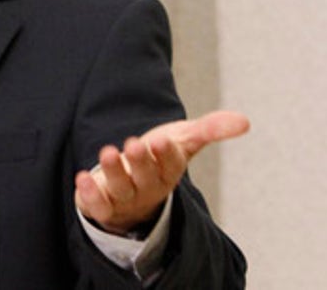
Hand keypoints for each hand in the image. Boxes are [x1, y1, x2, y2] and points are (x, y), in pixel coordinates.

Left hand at [74, 110, 249, 234]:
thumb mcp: (183, 140)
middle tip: (134, 144)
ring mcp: (125, 198)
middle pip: (145, 177)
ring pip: (121, 189)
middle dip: (140, 162)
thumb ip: (211, 129)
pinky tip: (81, 178)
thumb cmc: (158, 158)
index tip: (162, 140)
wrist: (131, 184)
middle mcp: (148, 187)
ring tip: (107, 152)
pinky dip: (90, 195)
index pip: (170, 163)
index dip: (166, 153)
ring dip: (113, 172)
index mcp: (169, 171)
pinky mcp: (102, 205)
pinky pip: (97, 206)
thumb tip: (245, 121)